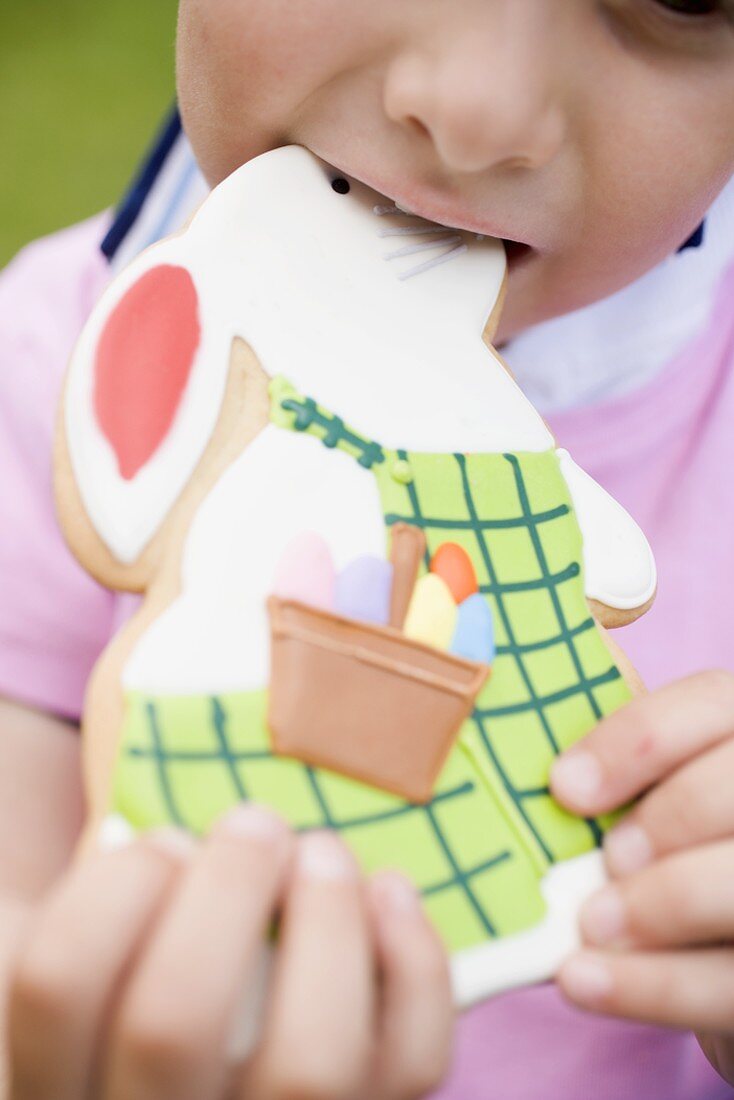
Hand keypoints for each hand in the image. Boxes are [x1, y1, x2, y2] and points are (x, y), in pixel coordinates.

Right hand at [7, 807, 452, 1099]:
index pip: (59, 984)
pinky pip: (409, 1064)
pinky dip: (415, 965)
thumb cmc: (132, 993)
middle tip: (256, 822)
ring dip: (325, 926)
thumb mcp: (88, 956)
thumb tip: (171, 841)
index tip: (165, 838)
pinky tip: (390, 892)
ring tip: (322, 851)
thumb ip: (99, 907)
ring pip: (308, 1064)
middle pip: (173, 1022)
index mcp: (60, 1075)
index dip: (114, 887)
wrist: (184, 1073)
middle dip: (224, 889)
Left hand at [549, 671, 733, 1084]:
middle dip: (669, 820)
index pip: (712, 702)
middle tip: (605, 859)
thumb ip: (608, 772)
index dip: (639, 739)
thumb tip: (507, 752)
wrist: (708, 945)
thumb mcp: (644, 793)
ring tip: (587, 925)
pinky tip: (579, 979)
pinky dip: (652, 986)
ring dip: (663, 903)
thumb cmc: (658, 848)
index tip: (564, 786)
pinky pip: (728, 983)